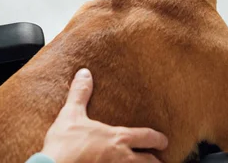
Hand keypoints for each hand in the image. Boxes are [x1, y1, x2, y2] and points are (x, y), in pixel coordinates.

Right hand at [41, 69, 167, 162]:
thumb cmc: (64, 145)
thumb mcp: (71, 115)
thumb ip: (80, 94)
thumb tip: (84, 73)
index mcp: (117, 138)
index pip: (147, 137)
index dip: (158, 139)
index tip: (164, 140)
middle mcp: (122, 158)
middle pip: (150, 162)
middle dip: (156, 161)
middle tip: (160, 160)